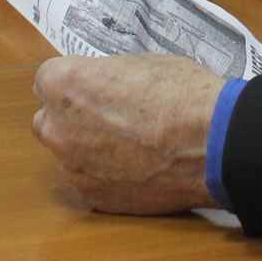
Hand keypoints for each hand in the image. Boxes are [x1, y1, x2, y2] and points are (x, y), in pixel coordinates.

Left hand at [32, 55, 219, 214]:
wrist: (212, 143)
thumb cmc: (182, 94)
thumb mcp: (142, 63)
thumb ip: (110, 77)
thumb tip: (107, 86)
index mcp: (66, 85)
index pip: (48, 78)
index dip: (75, 81)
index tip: (95, 86)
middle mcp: (58, 128)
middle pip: (49, 119)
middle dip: (71, 117)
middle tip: (108, 114)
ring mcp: (73, 168)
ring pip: (69, 154)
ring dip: (88, 148)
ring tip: (130, 145)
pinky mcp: (94, 197)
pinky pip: (90, 181)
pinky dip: (106, 175)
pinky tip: (138, 168)